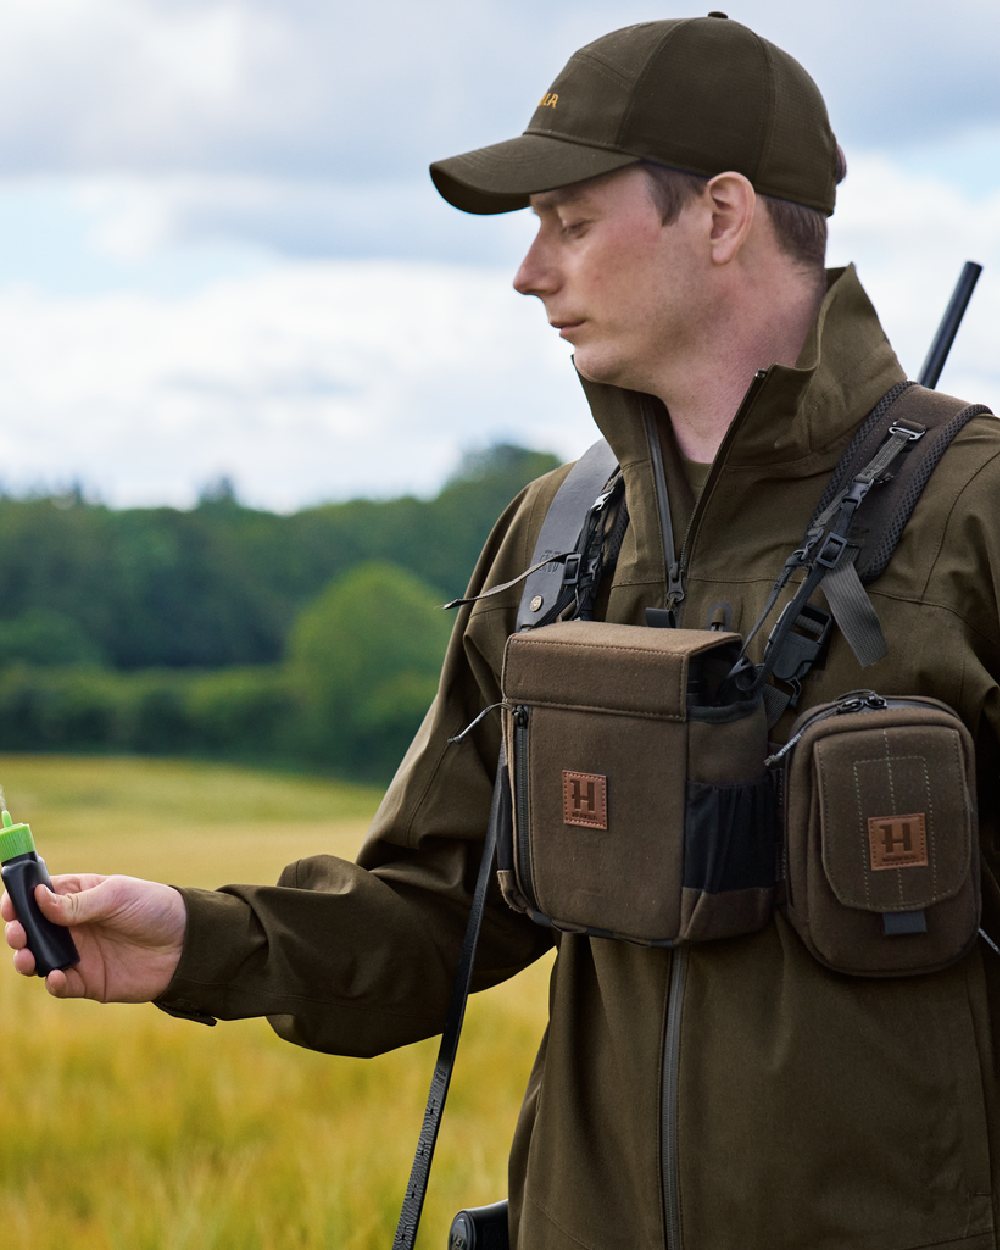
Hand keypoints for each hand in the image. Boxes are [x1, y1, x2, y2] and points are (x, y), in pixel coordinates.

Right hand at [2, 874, 185, 1002]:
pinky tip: (56, 977)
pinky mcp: (89, 981)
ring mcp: (79, 954)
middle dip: (18, 932)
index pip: (38, 896)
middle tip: (18, 934)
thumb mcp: (118, 895)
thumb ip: (78, 902)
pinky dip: (53, 983)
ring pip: (38, 959)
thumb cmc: (154, 908)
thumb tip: (38, 898)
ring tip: (27, 958)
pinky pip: (61, 985)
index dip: (20, 900)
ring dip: (26, 959)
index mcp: (79, 896)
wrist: (186, 944)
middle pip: (31, 929)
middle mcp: (73, 926)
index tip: (9, 905)